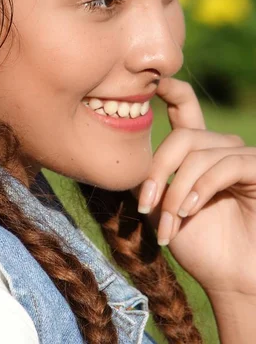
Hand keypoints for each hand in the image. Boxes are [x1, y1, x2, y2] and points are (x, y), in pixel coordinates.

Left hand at [137, 78, 255, 296]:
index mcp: (198, 150)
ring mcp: (241, 156)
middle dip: (158, 170)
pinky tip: (189, 210)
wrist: (231, 279)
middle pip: (183, 137)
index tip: (153, 82)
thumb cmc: (200, 245)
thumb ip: (146, 179)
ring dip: (177, 191)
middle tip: (145, 205)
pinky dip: (201, 187)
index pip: (185, 107)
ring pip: (199, 155)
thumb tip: (118, 158)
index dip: (170, 90)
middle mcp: (220, 147)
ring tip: (168, 222)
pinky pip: (225, 165)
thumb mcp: (162, 207)